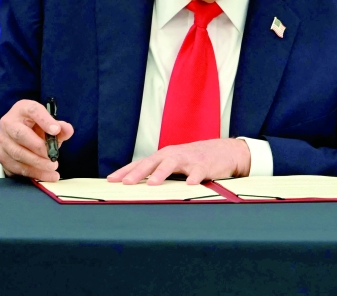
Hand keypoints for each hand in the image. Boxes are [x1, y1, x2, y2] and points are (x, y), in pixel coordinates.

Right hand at [0, 99, 74, 181]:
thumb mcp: (50, 123)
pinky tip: (46, 175)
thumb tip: (66, 130)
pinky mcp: (2, 156)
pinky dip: (33, 173)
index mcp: (23, 109)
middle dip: (39, 147)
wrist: (20, 135)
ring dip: (37, 163)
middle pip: (21, 135)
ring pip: (17, 153)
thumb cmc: (37, 127)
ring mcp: (3, 140)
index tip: (56, 130)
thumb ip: (61, 127)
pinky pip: (16, 166)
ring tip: (53, 168)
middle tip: (53, 157)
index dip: (45, 120)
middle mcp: (9, 123)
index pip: (32, 110)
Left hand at [107, 139, 250, 184]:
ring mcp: (189, 159)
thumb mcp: (174, 163)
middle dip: (138, 173)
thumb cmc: (195, 159)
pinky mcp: (205, 166)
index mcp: (164, 156)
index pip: (141, 163)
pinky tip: (190, 184)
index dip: (125, 171)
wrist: (225, 151)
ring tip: (152, 183)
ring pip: (172, 164)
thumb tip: (135, 184)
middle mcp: (174, 155)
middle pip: (152, 162)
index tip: (110, 180)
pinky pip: (198, 172)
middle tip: (126, 183)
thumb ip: (158, 171)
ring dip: (161, 173)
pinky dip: (194, 177)